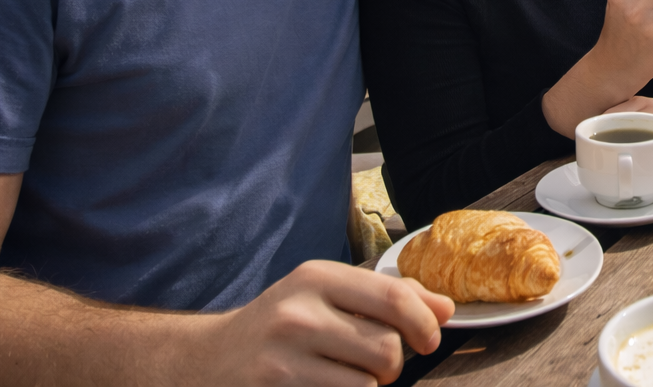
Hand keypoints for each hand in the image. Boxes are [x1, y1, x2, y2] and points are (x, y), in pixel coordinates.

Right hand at [185, 260, 453, 385]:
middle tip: (377, 367)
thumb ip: (387, 298)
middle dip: (392, 366)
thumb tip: (446, 309)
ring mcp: (282, 355)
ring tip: (348, 378)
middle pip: (385, 349)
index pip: (394, 297)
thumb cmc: (281, 327)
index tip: (431, 340)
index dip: (425, 323)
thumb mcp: (327, 297)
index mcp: (317, 277)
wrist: (207, 361)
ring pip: (366, 384)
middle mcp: (298, 311)